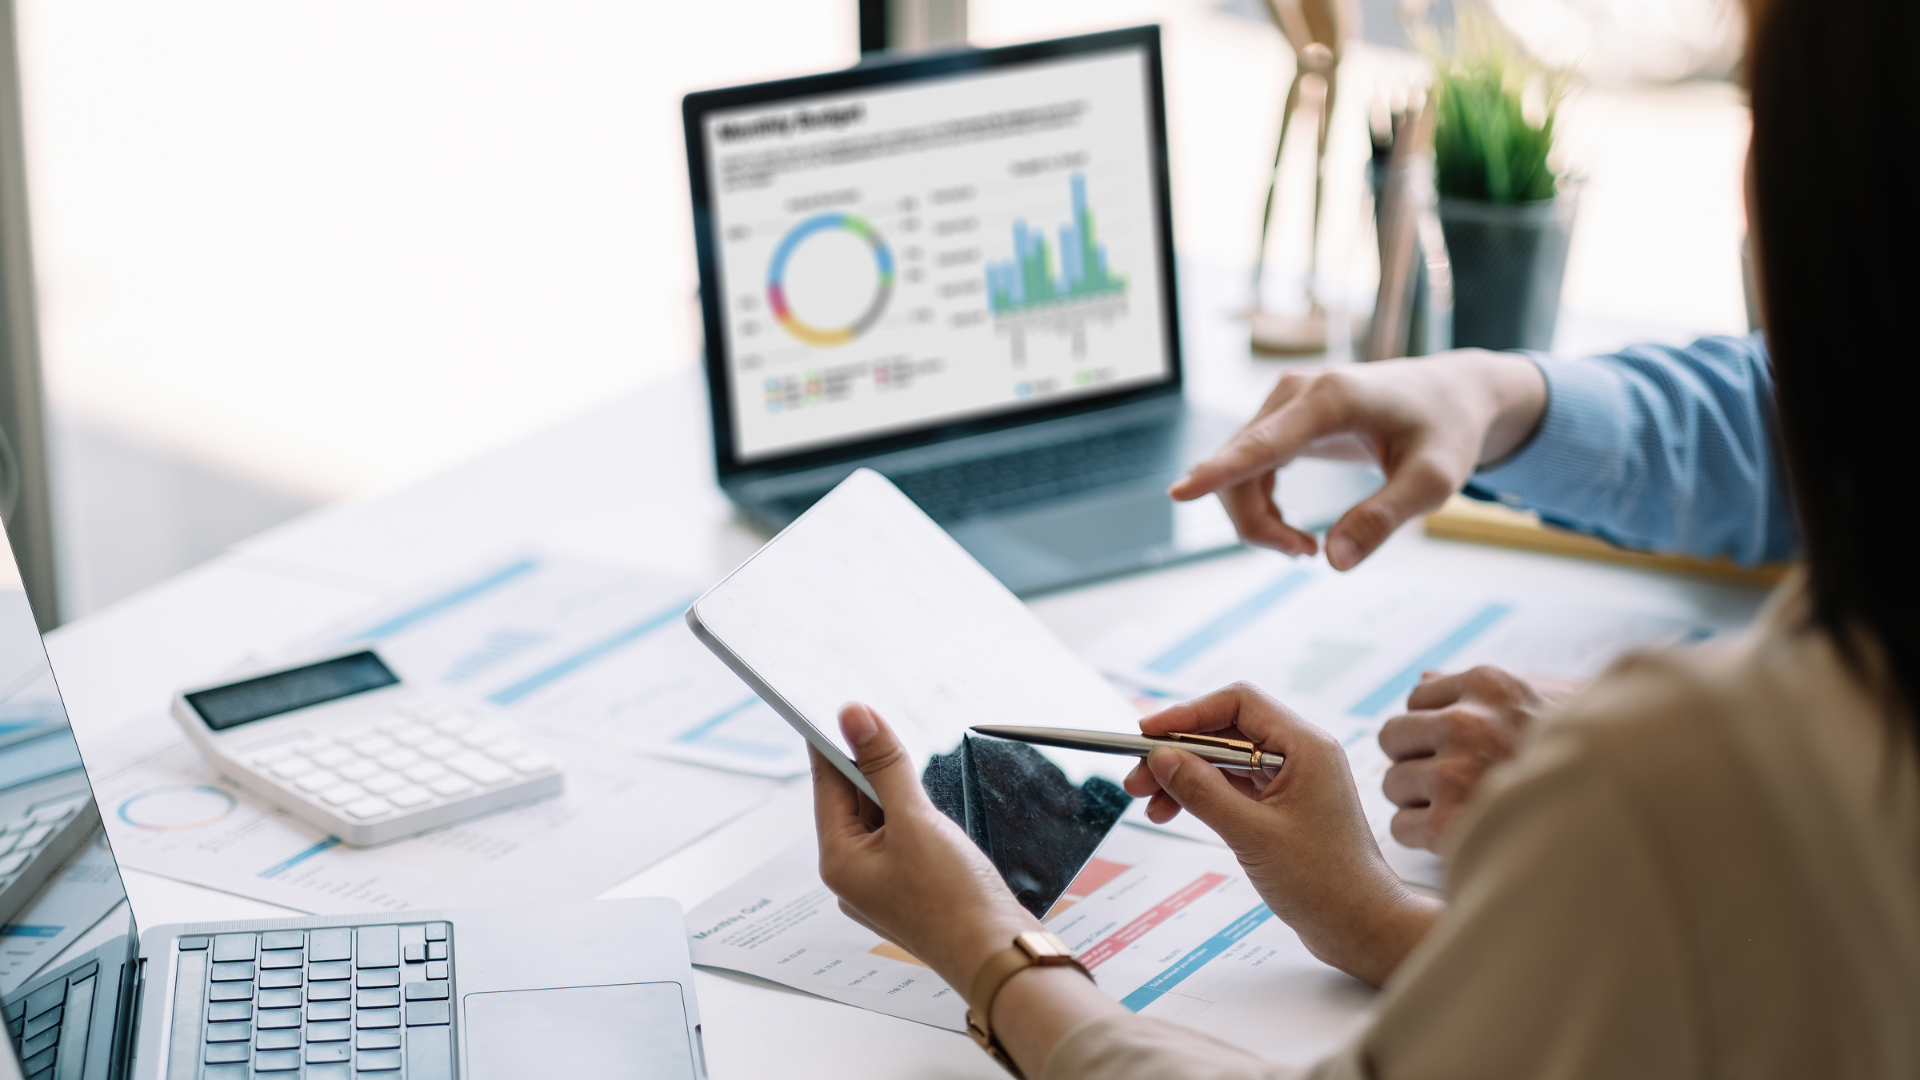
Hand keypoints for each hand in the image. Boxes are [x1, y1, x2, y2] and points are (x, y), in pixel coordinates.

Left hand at [813, 704, 1124, 1075]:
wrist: (1000, 956)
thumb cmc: (954, 901)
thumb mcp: (916, 820)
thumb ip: (884, 764)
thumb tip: (854, 716)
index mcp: (839, 862)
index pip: (827, 785)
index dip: (833, 741)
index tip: (838, 702)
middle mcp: (854, 875)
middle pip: (852, 800)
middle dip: (867, 761)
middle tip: (879, 715)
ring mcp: (883, 884)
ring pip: (879, 817)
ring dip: (892, 785)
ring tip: (904, 749)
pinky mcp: (912, 887)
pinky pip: (902, 835)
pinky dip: (911, 810)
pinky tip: (927, 795)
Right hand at [1123, 683, 1439, 985]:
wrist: (1362, 927)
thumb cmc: (1324, 884)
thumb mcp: (1253, 836)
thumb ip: (1203, 792)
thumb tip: (1161, 759)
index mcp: (1306, 747)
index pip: (1237, 704)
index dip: (1187, 714)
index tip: (1147, 734)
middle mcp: (1301, 754)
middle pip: (1225, 730)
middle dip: (1178, 751)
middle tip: (1138, 778)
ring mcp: (1292, 780)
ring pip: (1224, 759)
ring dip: (1185, 775)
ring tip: (1150, 804)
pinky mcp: (1283, 806)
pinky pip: (1234, 785)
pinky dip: (1202, 795)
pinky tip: (1174, 812)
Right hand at [1170, 350, 1545, 568]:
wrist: (1452, 395)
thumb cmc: (1446, 433)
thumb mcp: (1434, 482)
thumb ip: (1384, 519)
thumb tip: (1334, 561)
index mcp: (1332, 399)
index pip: (1263, 443)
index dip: (1219, 472)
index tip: (1179, 493)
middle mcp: (1296, 392)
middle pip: (1239, 469)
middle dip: (1257, 526)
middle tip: (1306, 556)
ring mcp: (1283, 402)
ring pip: (1236, 473)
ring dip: (1258, 521)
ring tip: (1308, 548)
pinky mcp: (1280, 418)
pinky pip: (1245, 469)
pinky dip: (1260, 508)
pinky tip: (1294, 530)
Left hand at [1378, 666, 1582, 850]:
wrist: (1633, 803)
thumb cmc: (1588, 754)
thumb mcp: (1540, 700)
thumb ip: (1481, 690)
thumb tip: (1424, 677)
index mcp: (1490, 685)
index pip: (1418, 699)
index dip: (1434, 728)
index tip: (1459, 749)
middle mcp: (1469, 722)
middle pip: (1393, 737)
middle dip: (1416, 760)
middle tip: (1453, 782)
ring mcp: (1458, 772)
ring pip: (1394, 784)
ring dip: (1419, 801)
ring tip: (1464, 810)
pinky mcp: (1452, 823)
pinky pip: (1402, 827)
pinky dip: (1422, 837)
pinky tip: (1459, 835)